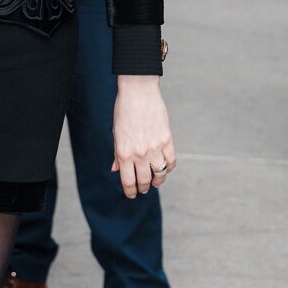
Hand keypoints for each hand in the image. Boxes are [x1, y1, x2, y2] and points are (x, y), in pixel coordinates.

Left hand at [112, 75, 175, 198]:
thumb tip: (116, 169)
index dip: (130, 191)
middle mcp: (139, 154)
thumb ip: (117, 154)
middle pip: (144, 180)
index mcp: (124, 153)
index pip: (128, 181)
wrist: (138, 92)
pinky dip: (169, 168)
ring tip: (155, 182)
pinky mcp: (167, 140)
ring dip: (157, 181)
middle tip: (143, 189)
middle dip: (143, 188)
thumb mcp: (116, 133)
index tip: (131, 194)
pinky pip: (171, 161)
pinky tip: (165, 168)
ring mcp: (155, 148)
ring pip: (159, 174)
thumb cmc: (124, 110)